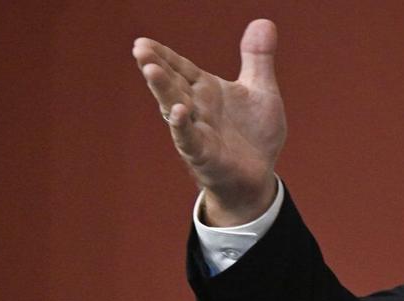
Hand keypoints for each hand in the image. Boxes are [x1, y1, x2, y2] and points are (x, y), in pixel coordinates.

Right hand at [133, 19, 286, 225]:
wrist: (259, 174)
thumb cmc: (254, 133)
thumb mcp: (261, 90)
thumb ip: (258, 58)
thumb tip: (264, 22)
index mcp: (206, 89)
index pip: (181, 68)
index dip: (165, 55)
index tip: (144, 42)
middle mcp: (196, 107)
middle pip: (173, 83)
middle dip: (157, 66)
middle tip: (140, 49)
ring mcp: (198, 130)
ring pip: (175, 107)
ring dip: (164, 90)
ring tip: (151, 70)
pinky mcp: (205, 153)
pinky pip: (191, 138)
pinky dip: (184, 126)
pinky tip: (179, 111)